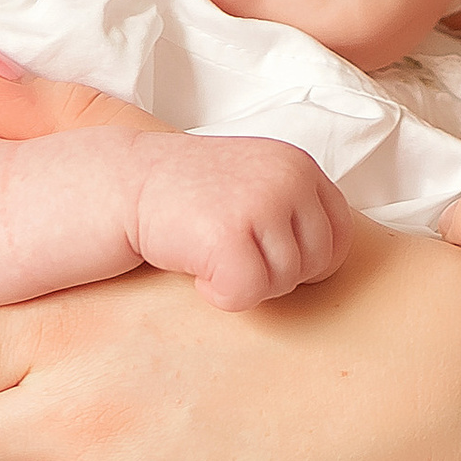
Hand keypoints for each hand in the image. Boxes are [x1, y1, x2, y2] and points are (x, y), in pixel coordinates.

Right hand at [129, 127, 350, 308]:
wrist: (121, 184)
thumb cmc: (187, 196)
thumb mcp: (254, 183)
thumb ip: (294, 208)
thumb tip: (331, 263)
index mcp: (299, 165)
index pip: (339, 236)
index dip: (305, 261)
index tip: (264, 256)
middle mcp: (288, 178)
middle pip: (316, 264)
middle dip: (276, 275)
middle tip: (230, 256)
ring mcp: (261, 204)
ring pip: (284, 282)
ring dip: (245, 283)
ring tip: (209, 255)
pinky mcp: (230, 235)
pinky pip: (248, 294)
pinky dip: (220, 295)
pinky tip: (195, 270)